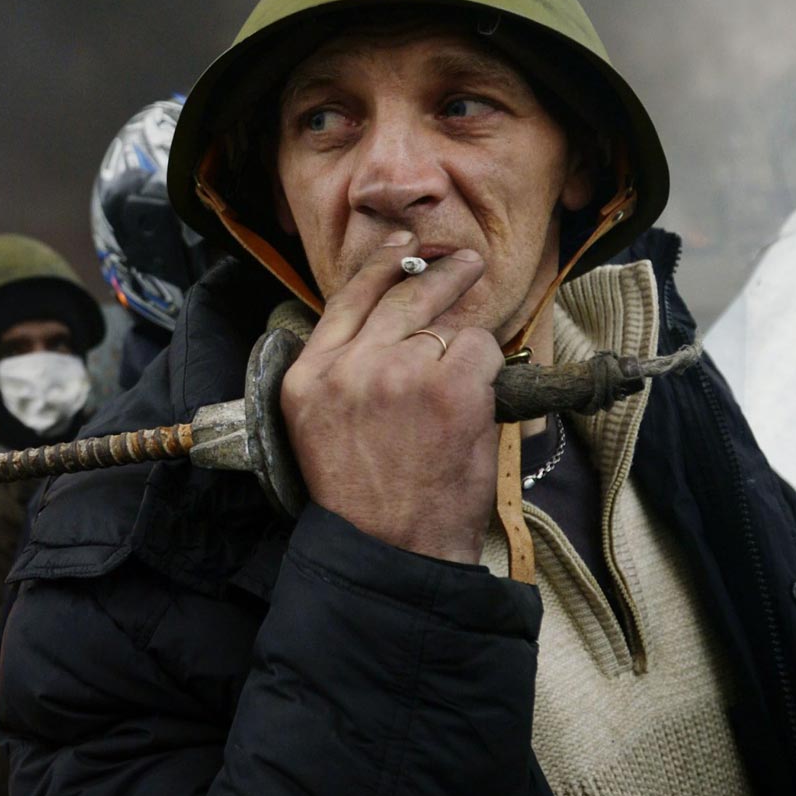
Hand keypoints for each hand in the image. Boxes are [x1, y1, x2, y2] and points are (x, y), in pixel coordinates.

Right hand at [280, 232, 504, 564]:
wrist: (387, 548)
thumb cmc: (362, 496)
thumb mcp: (317, 426)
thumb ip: (339, 372)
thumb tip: (386, 326)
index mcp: (308, 376)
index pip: (347, 298)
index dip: (380, 265)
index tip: (404, 247)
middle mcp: (349, 366)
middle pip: (403, 296)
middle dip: (441, 274)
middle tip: (467, 264)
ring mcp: (400, 373)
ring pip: (448, 327)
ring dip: (464, 352)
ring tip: (463, 385)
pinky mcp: (450, 387)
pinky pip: (481, 351)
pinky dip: (487, 373)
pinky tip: (472, 405)